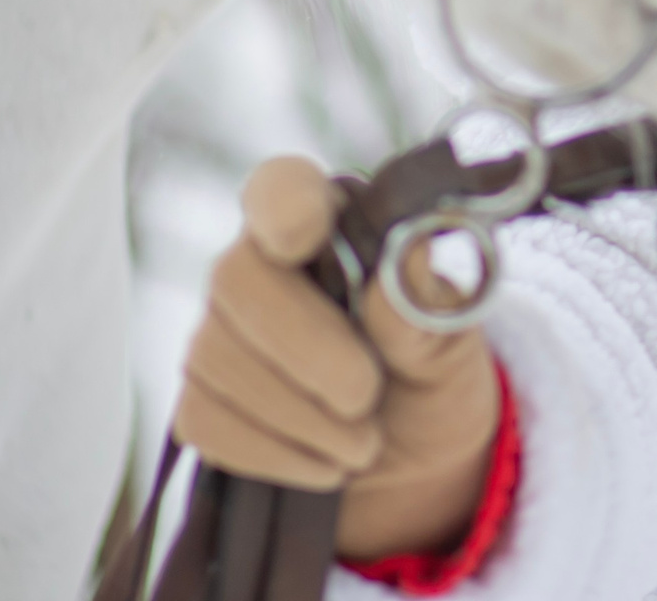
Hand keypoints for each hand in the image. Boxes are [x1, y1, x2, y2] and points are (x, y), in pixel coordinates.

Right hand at [173, 155, 502, 561]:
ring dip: (300, 416)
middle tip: (366, 397)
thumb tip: (409, 260)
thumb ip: (427, 311)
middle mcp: (263, 267)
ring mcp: (221, 334)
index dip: (285, 205)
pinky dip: (273, 453)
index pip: (283, 188)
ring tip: (365, 441)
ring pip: (217, 358)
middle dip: (304, 348)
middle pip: (239, 279)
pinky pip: (206, 421)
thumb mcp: (453, 348)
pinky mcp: (202, 402)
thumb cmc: (433, 380)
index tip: (306, 236)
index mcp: (332, 227)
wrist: (411, 469)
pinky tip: (323, 463)